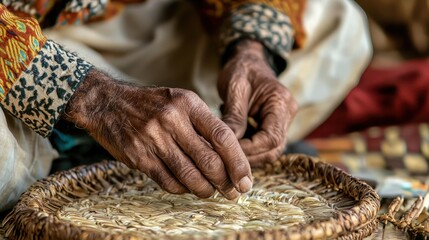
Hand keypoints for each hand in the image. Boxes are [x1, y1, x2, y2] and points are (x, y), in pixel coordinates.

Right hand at [63, 70, 251, 198]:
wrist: (107, 103)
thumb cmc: (152, 104)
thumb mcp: (181, 101)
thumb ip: (203, 125)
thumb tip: (230, 158)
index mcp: (188, 103)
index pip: (223, 137)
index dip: (239, 162)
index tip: (246, 180)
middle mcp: (172, 120)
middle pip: (210, 161)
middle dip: (226, 182)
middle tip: (233, 192)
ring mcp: (153, 139)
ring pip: (190, 176)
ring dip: (205, 190)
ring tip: (211, 191)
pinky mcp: (139, 157)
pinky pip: (168, 182)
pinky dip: (182, 189)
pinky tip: (187, 187)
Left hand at [219, 39, 297, 166]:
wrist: (248, 61)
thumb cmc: (241, 70)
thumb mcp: (234, 88)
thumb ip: (233, 116)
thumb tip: (227, 143)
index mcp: (280, 103)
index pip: (271, 138)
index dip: (250, 149)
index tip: (227, 151)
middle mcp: (287, 114)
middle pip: (273, 149)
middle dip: (249, 157)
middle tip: (224, 157)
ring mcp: (283, 122)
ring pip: (270, 151)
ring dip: (248, 156)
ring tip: (226, 152)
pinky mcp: (274, 126)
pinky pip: (264, 146)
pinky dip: (248, 150)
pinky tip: (232, 145)